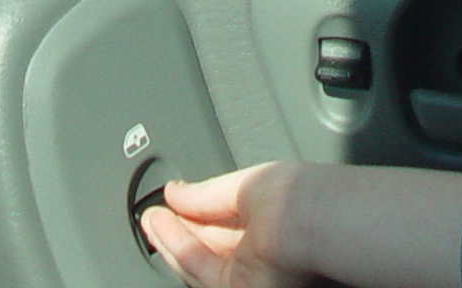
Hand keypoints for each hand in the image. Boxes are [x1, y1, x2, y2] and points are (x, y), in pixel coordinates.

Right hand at [142, 163, 314, 287]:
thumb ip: (205, 195)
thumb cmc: (296, 197)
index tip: (172, 201)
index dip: (197, 213)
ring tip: (151, 219)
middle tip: (154, 214)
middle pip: (211, 246)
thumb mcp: (243, 185)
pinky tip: (160, 227)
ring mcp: (252, 276)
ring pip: (201, 262)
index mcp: (273, 224)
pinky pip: (200, 270)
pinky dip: (177, 248)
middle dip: (180, 229)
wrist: (310, 221)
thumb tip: (174, 191)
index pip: (228, 223)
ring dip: (173, 240)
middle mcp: (263, 253)